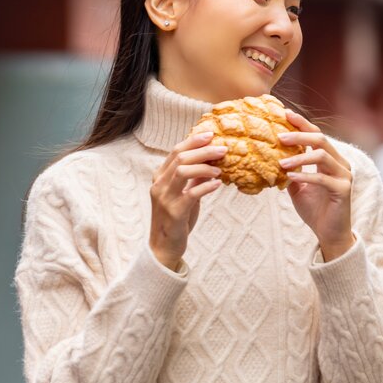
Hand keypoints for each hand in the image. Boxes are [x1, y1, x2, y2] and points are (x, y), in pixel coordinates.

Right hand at [148, 128, 226, 271]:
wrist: (164, 247)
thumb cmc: (176, 219)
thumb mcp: (184, 194)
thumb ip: (194, 178)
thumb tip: (211, 161)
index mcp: (160, 177)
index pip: (176, 151)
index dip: (193, 141)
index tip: (211, 134)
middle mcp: (159, 185)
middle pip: (180, 158)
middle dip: (204, 151)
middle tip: (223, 149)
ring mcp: (165, 198)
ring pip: (183, 171)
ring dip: (204, 167)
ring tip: (220, 170)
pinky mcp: (174, 212)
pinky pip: (191, 194)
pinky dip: (206, 186)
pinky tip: (218, 185)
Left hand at [277, 109, 355, 260]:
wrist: (329, 234)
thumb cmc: (315, 210)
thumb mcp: (297, 188)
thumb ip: (290, 172)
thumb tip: (271, 158)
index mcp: (331, 160)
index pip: (317, 135)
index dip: (302, 123)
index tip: (285, 114)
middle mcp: (340, 164)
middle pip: (321, 139)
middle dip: (300, 134)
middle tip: (280, 136)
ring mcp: (344, 176)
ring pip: (323, 155)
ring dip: (300, 157)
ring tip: (281, 162)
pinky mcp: (344, 190)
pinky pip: (322, 178)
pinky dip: (305, 176)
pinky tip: (290, 177)